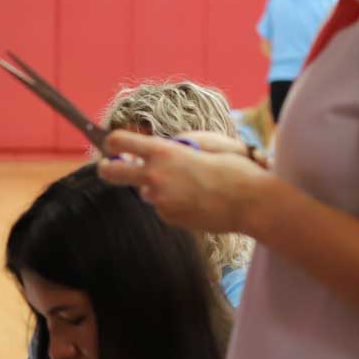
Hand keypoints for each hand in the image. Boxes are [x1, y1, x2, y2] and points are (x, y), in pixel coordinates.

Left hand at [98, 130, 272, 234]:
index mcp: (165, 153)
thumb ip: (175, 144)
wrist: (253, 202)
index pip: (121, 142)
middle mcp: (155, 177)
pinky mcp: (168, 217)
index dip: (113, 141)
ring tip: (190, 185)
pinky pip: (162, 206)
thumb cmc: (234, 168)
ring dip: (157, 187)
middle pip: (112, 172)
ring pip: (146, 190)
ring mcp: (160, 200)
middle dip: (106, 167)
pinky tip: (197, 199)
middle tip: (107, 166)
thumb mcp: (204, 143)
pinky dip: (173, 202)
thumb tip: (157, 147)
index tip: (111, 143)